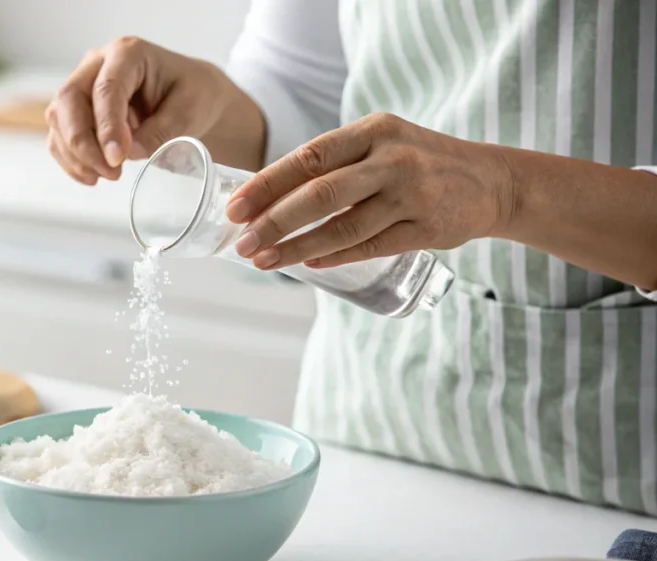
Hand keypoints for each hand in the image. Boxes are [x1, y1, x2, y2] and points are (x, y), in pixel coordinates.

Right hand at [46, 36, 262, 184]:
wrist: (191, 99)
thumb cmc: (194, 95)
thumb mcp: (190, 111)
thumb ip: (161, 130)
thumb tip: (129, 153)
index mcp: (128, 53)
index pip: (106, 88)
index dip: (107, 126)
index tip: (117, 159)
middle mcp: (98, 64)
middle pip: (70, 100)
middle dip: (83, 143)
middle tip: (111, 173)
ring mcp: (83, 86)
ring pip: (59, 119)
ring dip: (76, 154)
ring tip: (108, 177)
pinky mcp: (77, 111)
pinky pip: (60, 136)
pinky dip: (71, 160)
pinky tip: (92, 176)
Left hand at [226, 113, 515, 268]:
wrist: (491, 180)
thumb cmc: (417, 162)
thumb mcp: (380, 144)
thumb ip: (334, 164)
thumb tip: (267, 198)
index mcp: (373, 131)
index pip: (308, 157)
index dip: (267, 184)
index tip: (235, 207)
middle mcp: (393, 158)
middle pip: (321, 194)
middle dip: (274, 222)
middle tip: (242, 243)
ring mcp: (412, 194)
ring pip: (344, 226)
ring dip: (297, 248)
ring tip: (264, 261)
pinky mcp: (427, 229)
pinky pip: (371, 247)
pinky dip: (335, 257)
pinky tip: (309, 264)